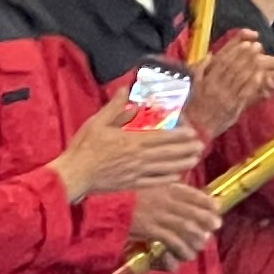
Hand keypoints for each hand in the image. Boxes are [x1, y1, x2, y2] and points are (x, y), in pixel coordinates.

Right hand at [58, 111, 204, 201]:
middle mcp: (138, 158)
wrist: (73, 176)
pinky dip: (168, 179)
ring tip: (195, 159)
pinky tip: (177, 176)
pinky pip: (154, 182)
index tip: (191, 132)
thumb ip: (114, 107)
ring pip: (165, 168)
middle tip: (201, 145)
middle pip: (168, 153)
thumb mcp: (96, 123)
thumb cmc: (83, 149)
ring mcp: (136, 173)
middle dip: (186, 149)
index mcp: (131, 141)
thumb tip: (125, 89)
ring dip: (182, 163)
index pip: (162, 137)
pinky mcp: (131, 184)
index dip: (179, 135)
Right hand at [122, 178, 224, 262]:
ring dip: (196, 237)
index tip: (217, 206)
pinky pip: (172, 241)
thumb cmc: (121, 196)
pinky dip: (181, 250)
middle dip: (206, 219)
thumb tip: (177, 192)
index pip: (191, 193)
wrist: (103, 206)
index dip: (206, 200)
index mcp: (163, 187)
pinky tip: (184, 257)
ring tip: (200, 245)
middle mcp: (164, 200)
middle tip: (215, 226)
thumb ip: (160, 189)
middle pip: (193, 210)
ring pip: (186, 227)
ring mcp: (158, 214)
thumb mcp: (143, 187)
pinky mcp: (150, 229)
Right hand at [186, 33, 273, 138]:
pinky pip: (245, 93)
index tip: (245, 43)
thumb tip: (209, 55)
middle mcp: (217, 87)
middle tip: (257, 46)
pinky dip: (253, 83)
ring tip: (260, 56)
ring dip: (252, 66)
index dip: (235, 52)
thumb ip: (200, 70)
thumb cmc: (193, 107)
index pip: (223, 63)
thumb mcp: (192, 86)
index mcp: (206, 81)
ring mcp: (227, 97)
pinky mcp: (234, 107)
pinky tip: (260, 75)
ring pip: (240, 79)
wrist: (196, 128)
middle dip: (246, 56)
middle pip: (234, 68)